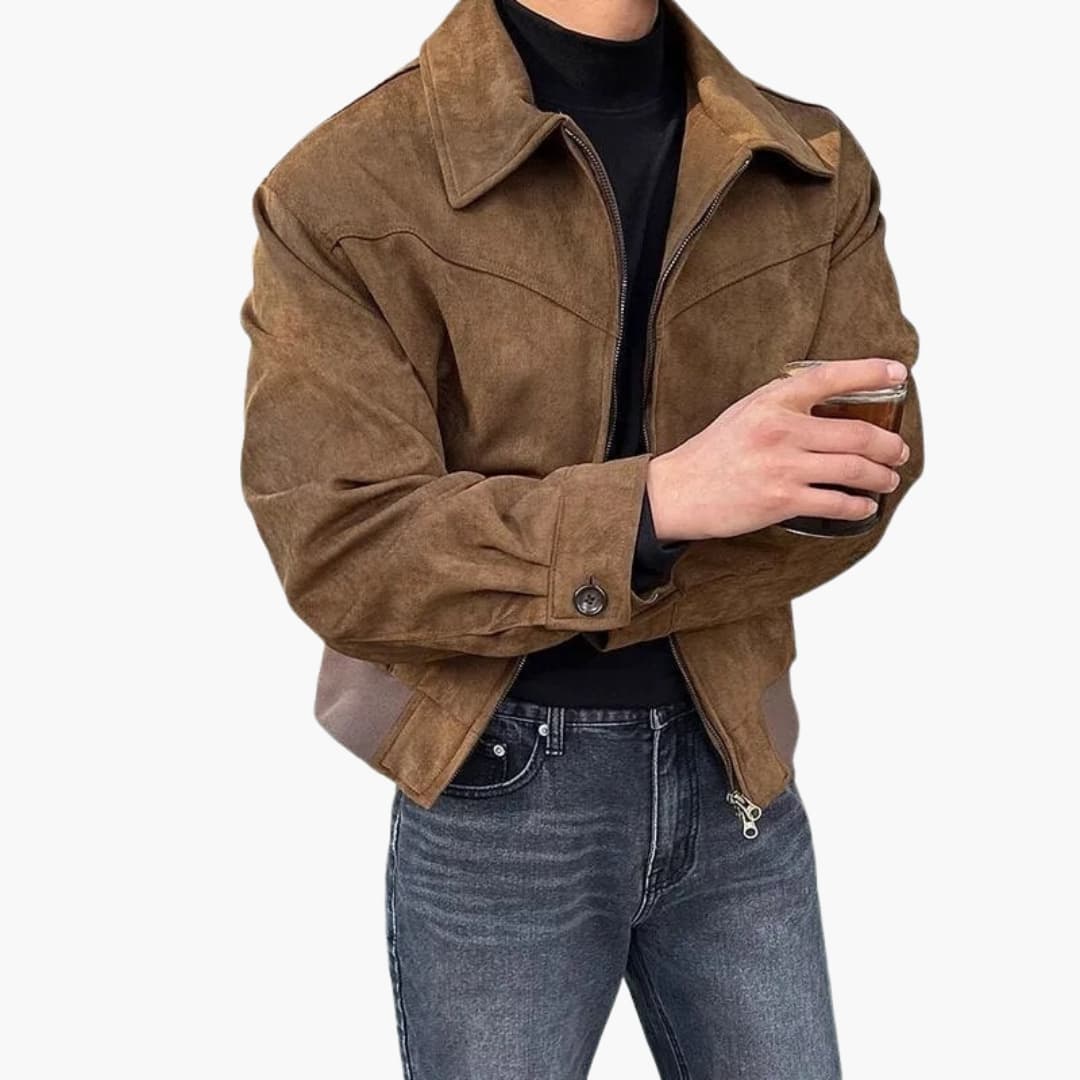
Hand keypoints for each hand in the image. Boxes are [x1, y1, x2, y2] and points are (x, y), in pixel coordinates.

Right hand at [646, 357, 911, 540]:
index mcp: (772, 400)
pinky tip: (864, 506)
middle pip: (858, 433)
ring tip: (887, 479)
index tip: (897, 372)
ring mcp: (783, 467)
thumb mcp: (746, 411)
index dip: (870, 372)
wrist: (679, 491)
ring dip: (881, 476)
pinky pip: (836, 503)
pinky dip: (859, 506)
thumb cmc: (712, 453)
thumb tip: (830, 407)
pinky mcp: (781, 501)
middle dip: (890, 445)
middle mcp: (781, 430)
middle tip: (898, 450)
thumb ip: (785, 405)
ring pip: (854, 470)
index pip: (831, 377)